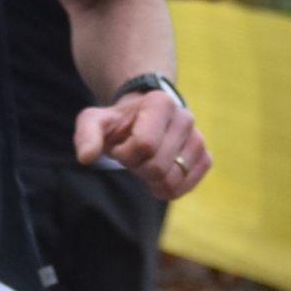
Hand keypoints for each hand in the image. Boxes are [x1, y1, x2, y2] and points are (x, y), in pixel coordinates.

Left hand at [74, 88, 208, 198]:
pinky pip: (186, 186)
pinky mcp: (205, 158)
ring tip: (145, 160)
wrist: (140, 119)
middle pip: (157, 167)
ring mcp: (198, 138)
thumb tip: (86, 157)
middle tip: (131, 155)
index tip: (119, 146)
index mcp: (160, 103)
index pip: (145, 145)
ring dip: (151, 179)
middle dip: (137, 167)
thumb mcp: (94, 122)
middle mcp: (185, 118)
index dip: (124, 154)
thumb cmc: (116, 122)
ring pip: (172, 180)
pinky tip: (157, 174)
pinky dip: (166, 187)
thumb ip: (86, 136)